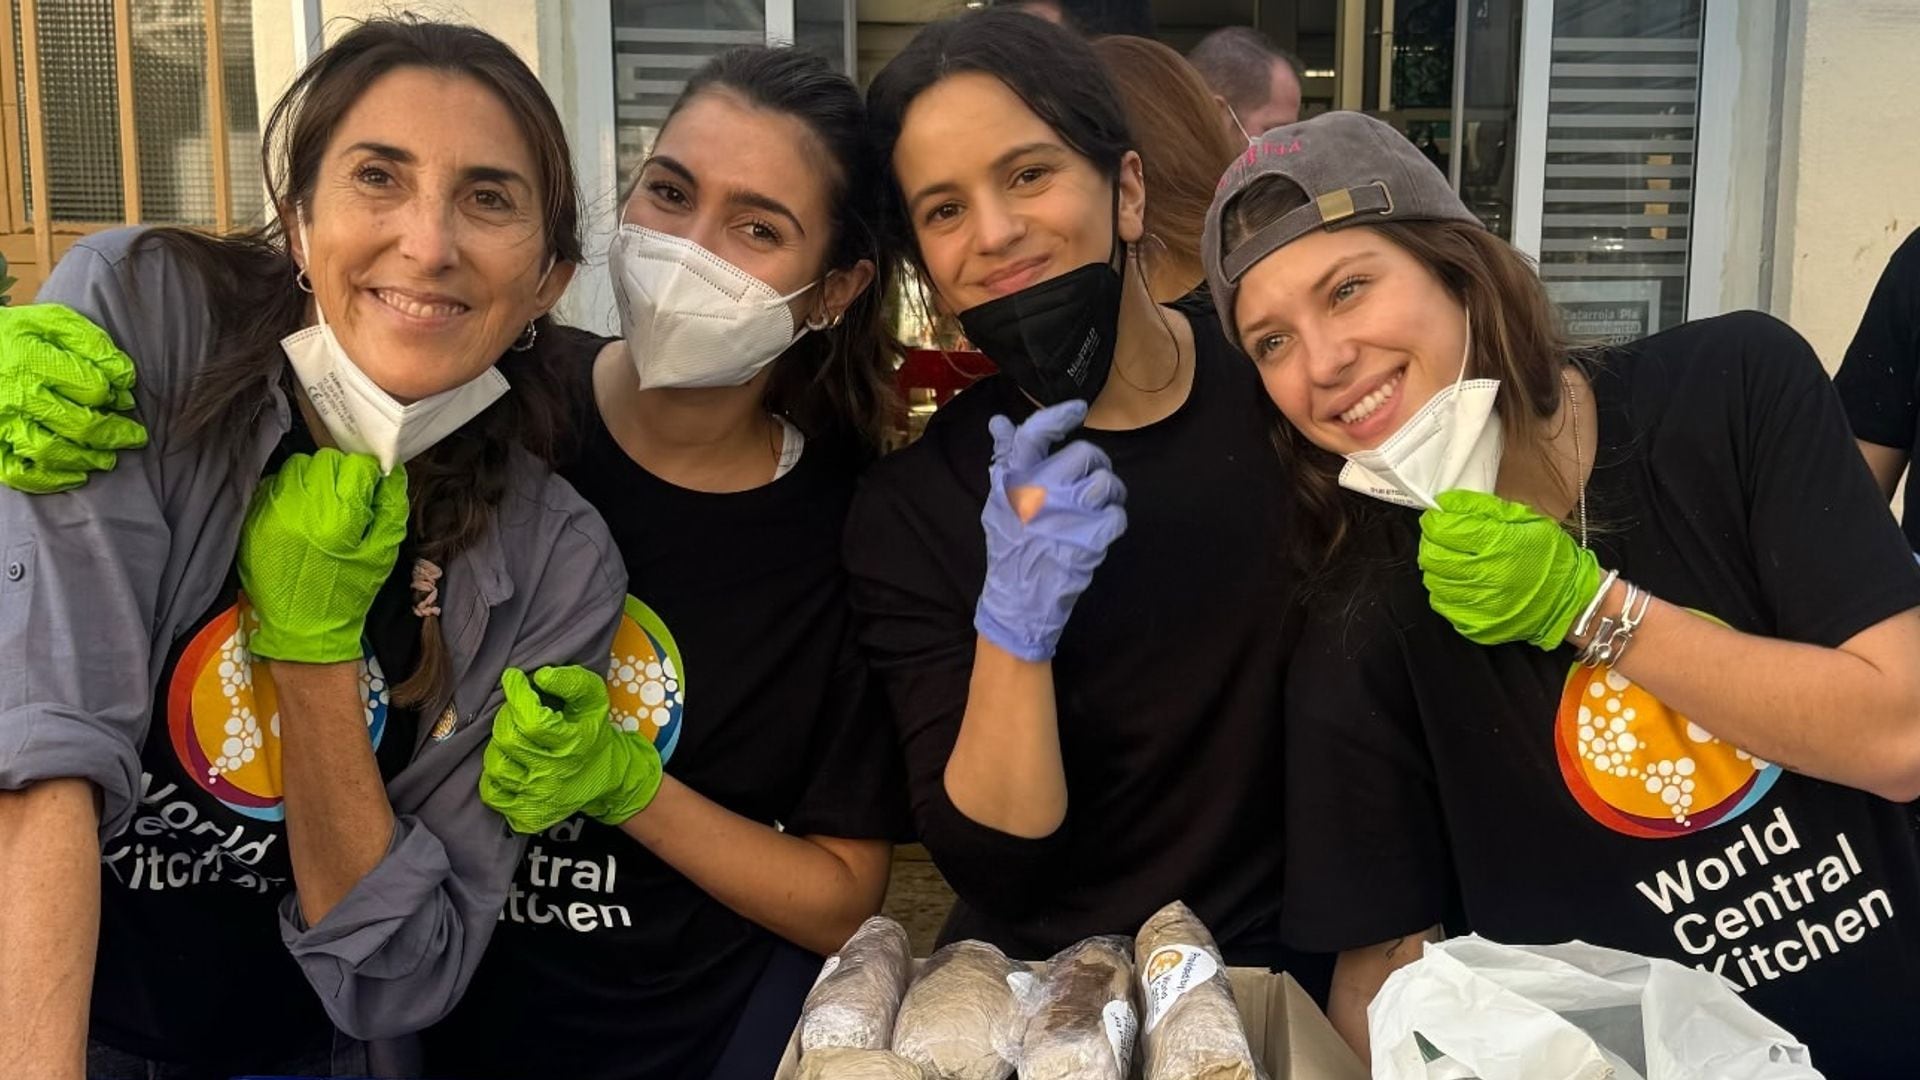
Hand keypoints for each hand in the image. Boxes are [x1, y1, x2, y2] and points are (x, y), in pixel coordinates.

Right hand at [0, 303, 147, 492]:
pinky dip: (50, 480)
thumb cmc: (17, 334)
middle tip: (135, 436)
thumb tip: (126, 377)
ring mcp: (1, 423)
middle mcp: (15, 395)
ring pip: (51, 452)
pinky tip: (76, 476)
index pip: (91, 388)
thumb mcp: (53, 323)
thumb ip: (92, 344)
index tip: (125, 400)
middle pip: (78, 424)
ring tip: (109, 458)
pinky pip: (19, 473)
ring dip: (88, 459)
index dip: (114, 396)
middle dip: (116, 434)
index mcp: (32, 360)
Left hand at [238, 448, 407, 662]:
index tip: (368, 489)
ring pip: (296, 467)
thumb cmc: (348, 592)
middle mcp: (302, 510)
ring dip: (312, 479)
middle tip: (345, 499)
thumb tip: (392, 472)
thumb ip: (391, 508)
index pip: (355, 466)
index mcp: (339, 519)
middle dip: (339, 474)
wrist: (303, 628)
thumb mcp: (383, 553)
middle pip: (324, 461)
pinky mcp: (254, 520)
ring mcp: (273, 513)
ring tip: (320, 506)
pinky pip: (274, 485)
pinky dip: (289, 492)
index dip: (367, 475)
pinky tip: (298, 514)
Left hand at [479, 666, 662, 832]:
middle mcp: (555, 774)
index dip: (517, 695)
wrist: (608, 778)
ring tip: (515, 738)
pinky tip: (512, 764)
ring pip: (496, 766)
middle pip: (508, 740)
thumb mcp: (594, 700)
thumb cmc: (593, 733)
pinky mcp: (528, 815)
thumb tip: (541, 676)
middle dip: (507, 716)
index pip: (532, 721)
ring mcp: (539, 798)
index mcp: (573, 744)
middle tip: (517, 711)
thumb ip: (572, 681)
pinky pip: (493, 794)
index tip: (514, 679)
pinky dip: (495, 777)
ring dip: (499, 746)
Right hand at [974, 399, 1128, 660]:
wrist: (1019, 602)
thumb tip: (999, 420)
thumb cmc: (1010, 549)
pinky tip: (1102, 530)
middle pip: (1084, 454)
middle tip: (1092, 481)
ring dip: (1111, 493)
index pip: (1035, 435)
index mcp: (1015, 482)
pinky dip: (1114, 521)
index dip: (1058, 416)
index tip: (1078, 408)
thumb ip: (1004, 461)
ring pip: (1107, 482)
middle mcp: (1040, 493)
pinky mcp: (1090, 539)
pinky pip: (1118, 515)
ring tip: (1102, 506)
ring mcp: (1067, 515)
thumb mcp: (998, 503)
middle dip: (1095, 465)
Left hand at [1418, 489, 1601, 648]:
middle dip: (1432, 541)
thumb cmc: (1549, 556)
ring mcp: (1479, 605)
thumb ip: (1483, 508)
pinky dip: (1444, 589)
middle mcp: (1486, 577)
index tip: (1439, 515)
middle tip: (1444, 536)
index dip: (1435, 519)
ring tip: (1454, 558)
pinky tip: (1460, 581)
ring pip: (1433, 580)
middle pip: (1431, 555)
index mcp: (1499, 546)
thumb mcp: (1525, 520)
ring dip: (1437, 565)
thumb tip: (1446, 502)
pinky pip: (1442, 603)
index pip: (1444, 529)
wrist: (1570, 601)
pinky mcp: (1475, 624)